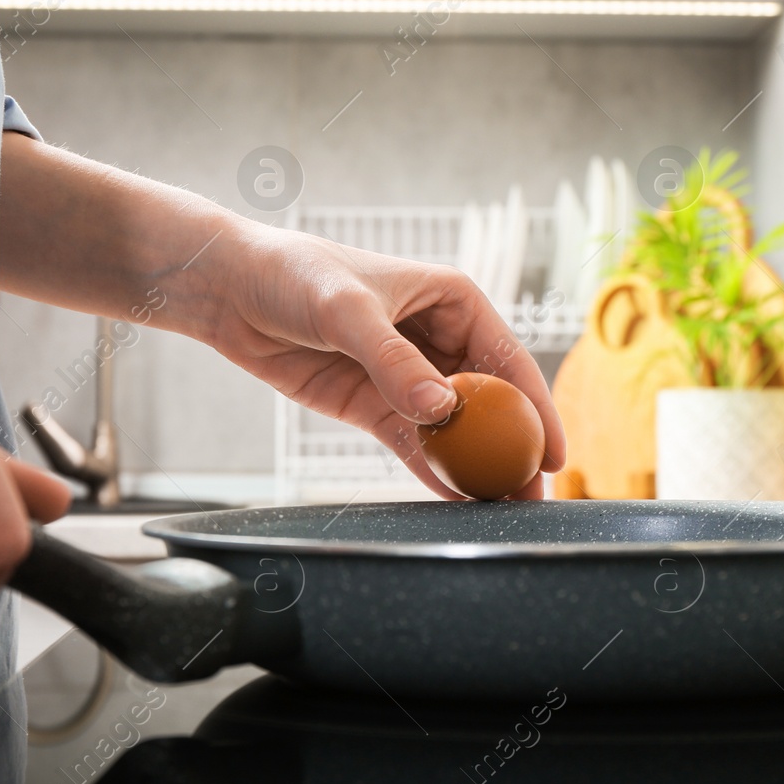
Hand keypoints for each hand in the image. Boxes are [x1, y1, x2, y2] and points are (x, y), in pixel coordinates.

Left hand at [195, 220, 565, 499]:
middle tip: (531, 495)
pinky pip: (412, 442)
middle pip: (489, 400)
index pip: (507, 357)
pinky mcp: (372, 404)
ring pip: (454, 428)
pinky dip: (433, 469)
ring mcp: (406, 375)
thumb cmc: (295, 275)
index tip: (553, 453)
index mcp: (451, 299)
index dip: (536, 407)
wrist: (231, 290)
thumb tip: (446, 409)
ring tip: (499, 508)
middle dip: (512, 447)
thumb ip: (394, 362)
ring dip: (476, 465)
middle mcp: (437, 338)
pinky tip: (455, 498)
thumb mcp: (348, 311)